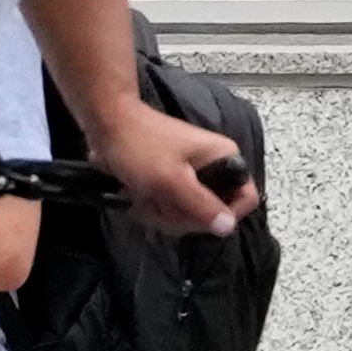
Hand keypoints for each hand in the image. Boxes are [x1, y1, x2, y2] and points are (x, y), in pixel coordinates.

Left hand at [90, 101, 259, 236]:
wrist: (106, 123)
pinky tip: (136, 199)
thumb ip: (200, 204)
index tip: (194, 217)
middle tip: (155, 205)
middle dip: (180, 216)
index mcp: (225, 159)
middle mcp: (214, 167)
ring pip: (189, 213)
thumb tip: (227, 227)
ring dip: (161, 214)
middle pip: (213, 212)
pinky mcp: (172, 180)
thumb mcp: (170, 179)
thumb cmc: (138, 145)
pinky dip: (153, 208)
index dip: (223, 215)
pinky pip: (171, 206)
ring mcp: (192, 174)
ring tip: (140, 199)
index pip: (245, 199)